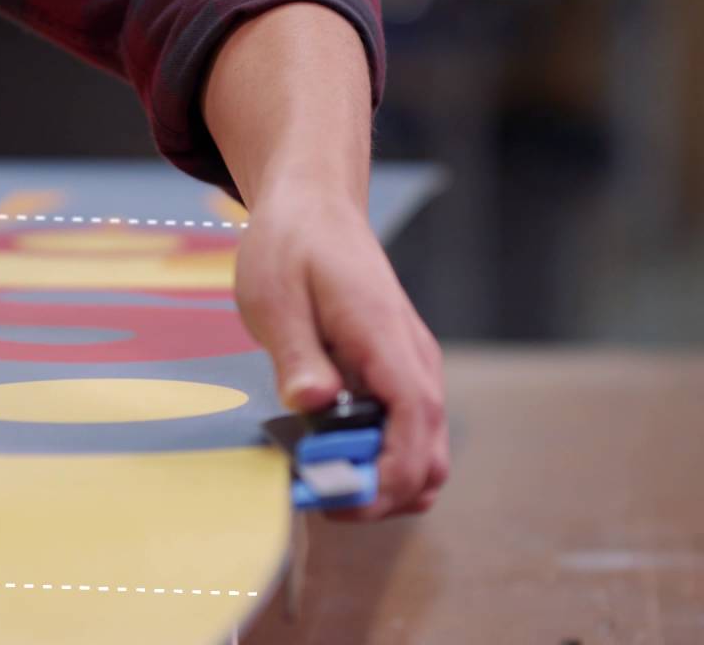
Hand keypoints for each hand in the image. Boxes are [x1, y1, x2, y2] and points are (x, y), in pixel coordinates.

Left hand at [234, 193, 448, 518]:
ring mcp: (411, 366)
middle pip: (429, 456)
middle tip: (319, 494)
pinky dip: (378, 458)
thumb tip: (312, 403)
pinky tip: (329, 449)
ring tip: (321, 475)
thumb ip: (296, 354)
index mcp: (383, 336)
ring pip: (424, 452)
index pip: (413, 422)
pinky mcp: (399, 372)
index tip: (334, 496)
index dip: (384, 476)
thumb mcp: (274, 296)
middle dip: (381, 493)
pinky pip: (406, 433)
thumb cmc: (290, 246)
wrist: (315, 205)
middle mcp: (412, 357)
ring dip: (381, 480)